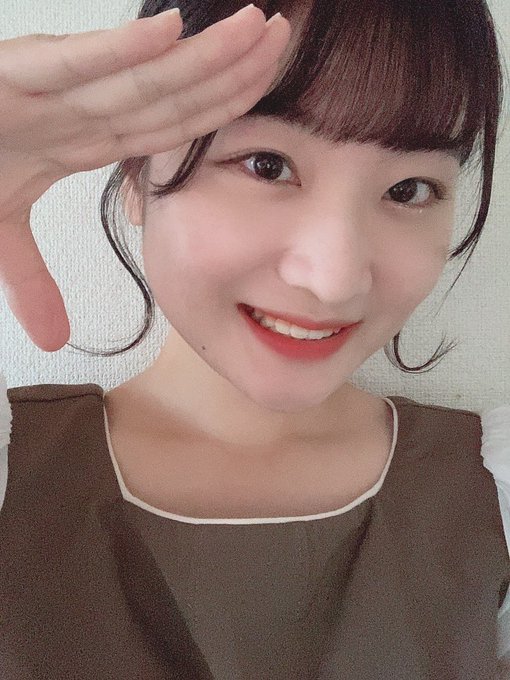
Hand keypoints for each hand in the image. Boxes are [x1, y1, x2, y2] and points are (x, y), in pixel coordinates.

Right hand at [0, 5, 289, 350]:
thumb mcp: (0, 234)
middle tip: (285, 42)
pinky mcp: (11, 77)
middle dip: (230, 70)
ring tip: (257, 29)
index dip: (219, 110)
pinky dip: (123, 49)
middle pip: (170, 94)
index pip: (168, 126)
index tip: (269, 93)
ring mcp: (48, 92)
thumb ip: (33, 283)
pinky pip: (77, 63)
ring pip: (139, 75)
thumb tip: (56, 342)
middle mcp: (77, 112)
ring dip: (200, 54)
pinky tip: (173, 32)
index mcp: (84, 141)